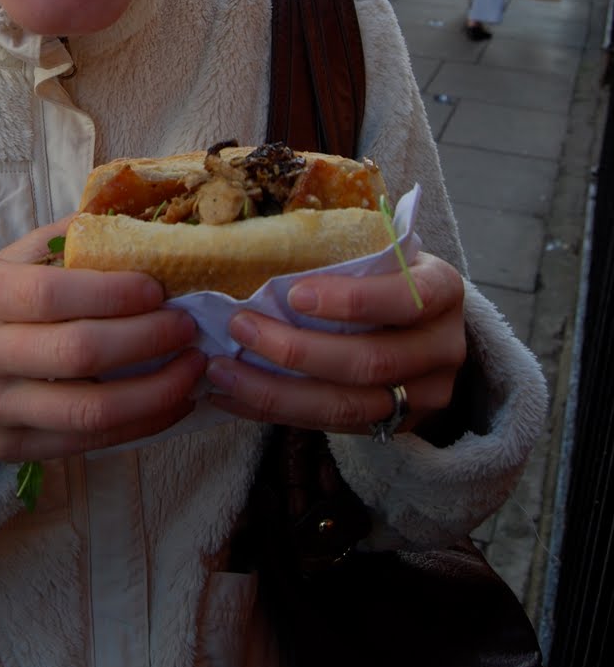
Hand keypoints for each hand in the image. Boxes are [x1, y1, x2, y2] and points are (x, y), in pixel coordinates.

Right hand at [0, 220, 205, 463]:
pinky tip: (173, 400)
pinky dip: (142, 423)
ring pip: (87, 410)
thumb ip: (59, 242)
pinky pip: (88, 442)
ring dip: (155, 390)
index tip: (157, 287)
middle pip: (74, 354)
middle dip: (145, 339)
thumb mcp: (2, 265)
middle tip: (186, 324)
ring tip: (193, 366)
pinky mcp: (12, 449)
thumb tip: (134, 222)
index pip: (47, 294)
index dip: (110, 292)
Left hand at [204, 252, 465, 435]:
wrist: (427, 326)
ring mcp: (424, 396)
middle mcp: (443, 348)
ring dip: (276, 391)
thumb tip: (259, 240)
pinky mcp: (395, 426)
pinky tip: (235, 396)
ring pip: (347, 406)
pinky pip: (331, 426)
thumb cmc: (389, 275)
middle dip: (296, 350)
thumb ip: (345, 250)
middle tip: (239, 328)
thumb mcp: (383, 252)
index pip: (406, 298)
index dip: (351, 301)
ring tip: (223, 371)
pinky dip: (277, 411)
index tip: (294, 294)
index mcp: (442, 291)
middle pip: (369, 362)